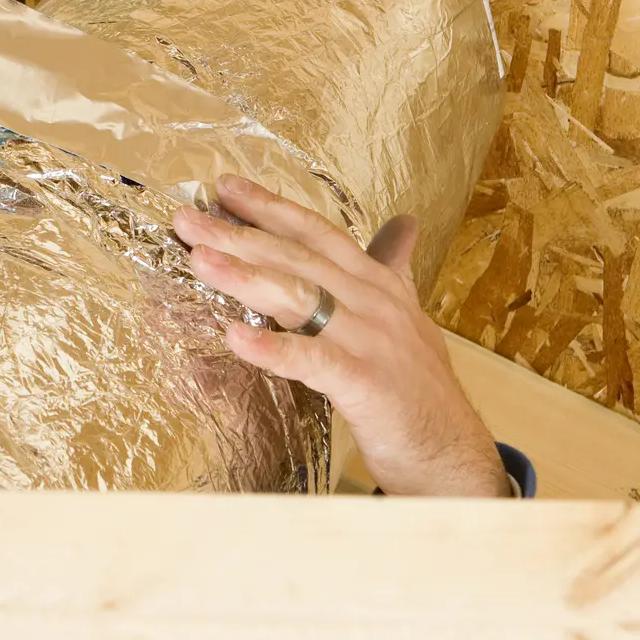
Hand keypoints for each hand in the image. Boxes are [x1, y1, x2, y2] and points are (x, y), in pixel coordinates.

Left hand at [173, 176, 511, 497]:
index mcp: (379, 283)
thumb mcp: (406, 318)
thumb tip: (403, 224)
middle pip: (298, 258)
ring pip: (301, 298)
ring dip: (245, 277)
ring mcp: (373, 342)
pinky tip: (234, 338)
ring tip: (199, 261)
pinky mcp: (367, 385)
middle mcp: (376, 303)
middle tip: (187, 220)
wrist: (453, 452)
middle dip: (239, 235)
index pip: (318, 232)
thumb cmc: (419, 388)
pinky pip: (313, 361)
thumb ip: (393, 270)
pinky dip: (273, 349)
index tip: (224, 187)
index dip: (271, 207)